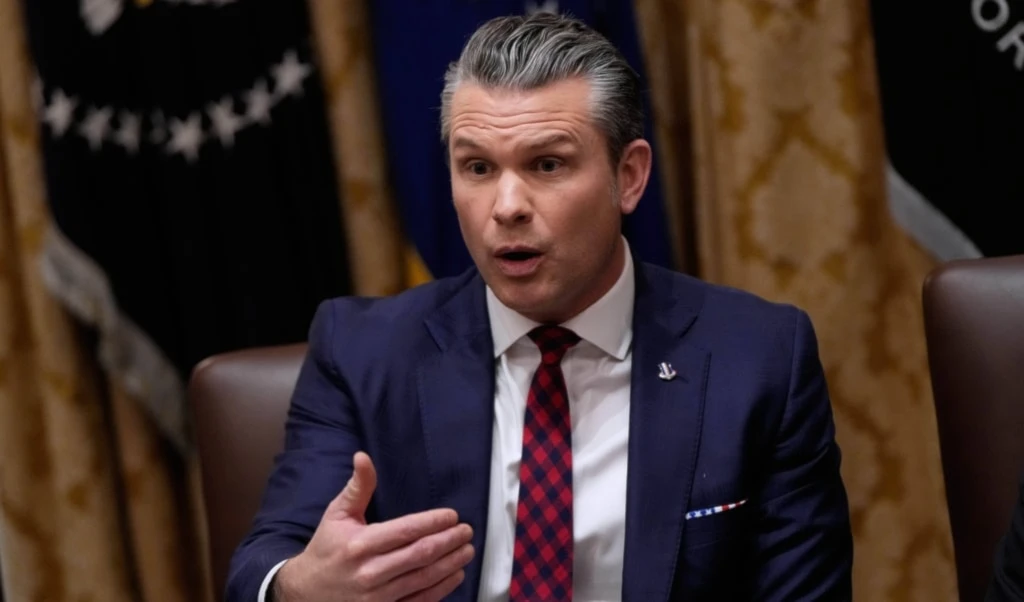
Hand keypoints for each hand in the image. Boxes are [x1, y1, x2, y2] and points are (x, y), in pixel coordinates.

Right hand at [274, 452, 474, 601]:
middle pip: (420, 555)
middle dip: (448, 541)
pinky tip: (455, 575)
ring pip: (424, 579)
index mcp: (359, 544)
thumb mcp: (337, 515)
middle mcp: (370, 572)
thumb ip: (358, 487)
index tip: (452, 515)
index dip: (432, 522)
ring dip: (450, 563)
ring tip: (467, 550)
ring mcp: (377, 597)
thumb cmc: (326, 549)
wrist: (306, 593)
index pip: (405, 531)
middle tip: (467, 531)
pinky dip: (441, 589)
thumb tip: (363, 457)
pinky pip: (419, 601)